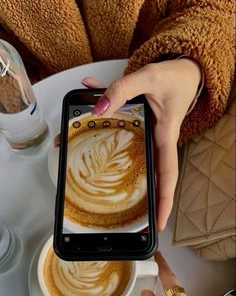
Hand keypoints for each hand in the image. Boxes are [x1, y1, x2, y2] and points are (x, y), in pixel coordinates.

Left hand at [81, 58, 200, 229]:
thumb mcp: (149, 77)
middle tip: (134, 225)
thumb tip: (97, 108)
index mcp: (166, 136)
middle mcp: (159, 143)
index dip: (164, 202)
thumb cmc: (174, 76)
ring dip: (124, 182)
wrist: (185, 71)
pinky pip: (128, 147)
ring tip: (105, 198)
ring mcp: (151, 140)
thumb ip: (122, 90)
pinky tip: (86, 143)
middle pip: (153, 179)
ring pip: (138, 166)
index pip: (168, 175)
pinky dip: (109, 149)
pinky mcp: (142, 133)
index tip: (158, 224)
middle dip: (146, 203)